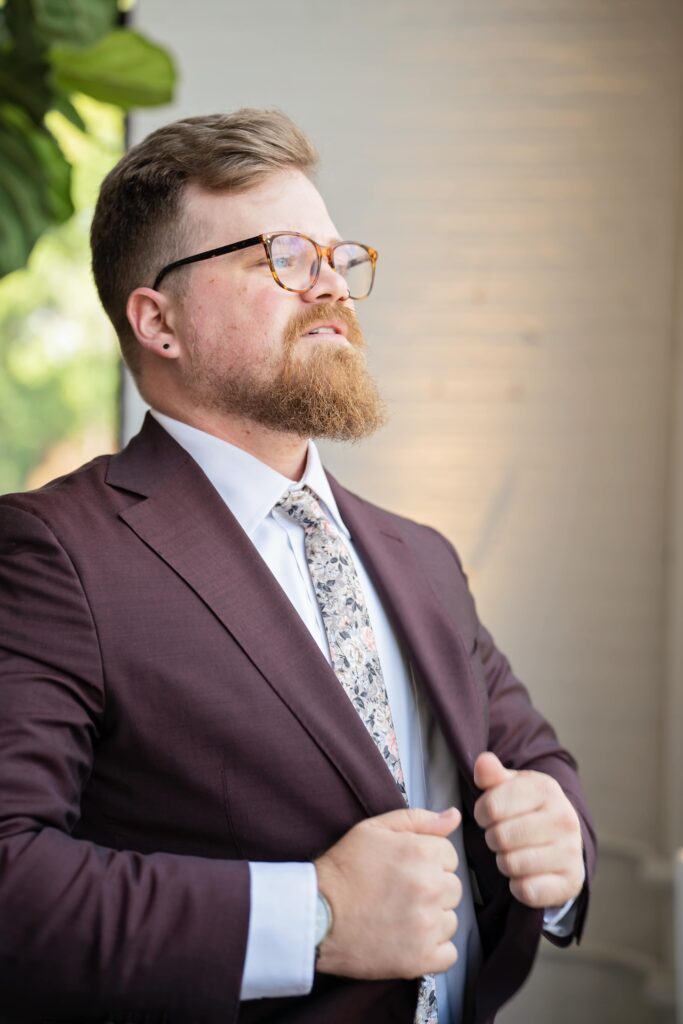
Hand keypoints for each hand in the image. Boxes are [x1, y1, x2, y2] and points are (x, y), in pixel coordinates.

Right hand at [314, 806, 461, 979]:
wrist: (316, 914)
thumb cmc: (344, 869)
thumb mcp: (374, 829)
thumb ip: (418, 819)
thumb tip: (454, 817)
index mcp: (422, 853)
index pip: (450, 857)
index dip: (427, 861)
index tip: (405, 870)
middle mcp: (430, 888)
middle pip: (453, 888)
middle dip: (432, 889)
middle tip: (400, 893)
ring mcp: (427, 926)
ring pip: (450, 920)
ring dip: (432, 920)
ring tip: (400, 916)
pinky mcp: (421, 959)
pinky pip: (448, 954)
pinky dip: (433, 950)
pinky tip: (408, 940)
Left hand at [473, 752, 583, 908]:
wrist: (564, 839)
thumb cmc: (528, 808)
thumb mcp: (511, 786)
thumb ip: (492, 774)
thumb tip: (483, 762)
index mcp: (546, 789)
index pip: (491, 807)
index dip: (481, 813)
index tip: (488, 815)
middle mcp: (564, 819)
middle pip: (499, 837)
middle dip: (492, 838)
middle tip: (501, 836)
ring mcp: (570, 852)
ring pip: (511, 864)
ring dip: (503, 861)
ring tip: (512, 852)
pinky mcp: (570, 882)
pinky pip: (526, 890)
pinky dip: (517, 886)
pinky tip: (524, 873)